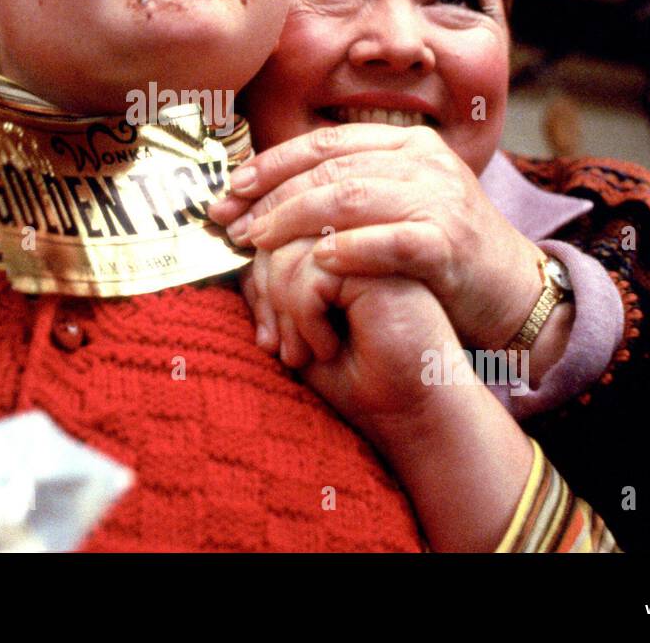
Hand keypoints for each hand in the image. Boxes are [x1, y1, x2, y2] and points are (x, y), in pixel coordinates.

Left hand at [211, 124, 542, 350]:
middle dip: (271, 196)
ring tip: (258, 242)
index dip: (271, 165)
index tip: (230, 190)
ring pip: (351, 198)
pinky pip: (390, 242)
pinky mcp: (450, 243)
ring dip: (295, 220)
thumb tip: (271, 194)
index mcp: (406, 145)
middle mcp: (424, 162)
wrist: (514, 292)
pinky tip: (317, 261)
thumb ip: (349, 191)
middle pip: (330, 170)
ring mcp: (440, 199)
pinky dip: (350, 250)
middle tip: (232, 223)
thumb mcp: (398, 205)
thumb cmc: (440, 255)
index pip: (324, 144)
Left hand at [240, 239, 536, 550]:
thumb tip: (236, 251)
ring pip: (292, 250)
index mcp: (344, 248)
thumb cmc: (360, 379)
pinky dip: (304, 315)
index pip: (281, 233)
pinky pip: (314, 269)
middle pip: (281, 235)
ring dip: (283, 310)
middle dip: (262, 293)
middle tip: (275, 345)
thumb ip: (272, 284)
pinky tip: (327, 348)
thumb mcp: (298, 326)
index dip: (256, 277)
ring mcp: (376, 249)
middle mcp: (361, 240)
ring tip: (302, 352)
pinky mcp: (385, 267)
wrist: (413, 416)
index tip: (265, 333)